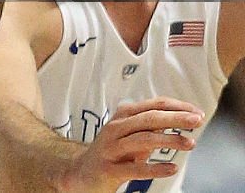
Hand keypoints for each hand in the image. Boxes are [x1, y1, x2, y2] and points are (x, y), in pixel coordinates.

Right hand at [58, 97, 203, 192]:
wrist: (81, 173)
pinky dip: (155, 167)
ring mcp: (111, 148)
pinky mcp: (109, 169)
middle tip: (197, 120)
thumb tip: (180, 119)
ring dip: (169, 140)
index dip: (176, 107)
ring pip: (142, 139)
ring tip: (190, 143)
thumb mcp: (131, 135)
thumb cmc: (112, 152)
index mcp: (123, 117)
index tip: (196, 112)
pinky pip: (135, 168)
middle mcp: (116, 128)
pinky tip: (172, 168)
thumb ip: (151, 127)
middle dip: (175, 118)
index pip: (153, 105)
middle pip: (149, 118)